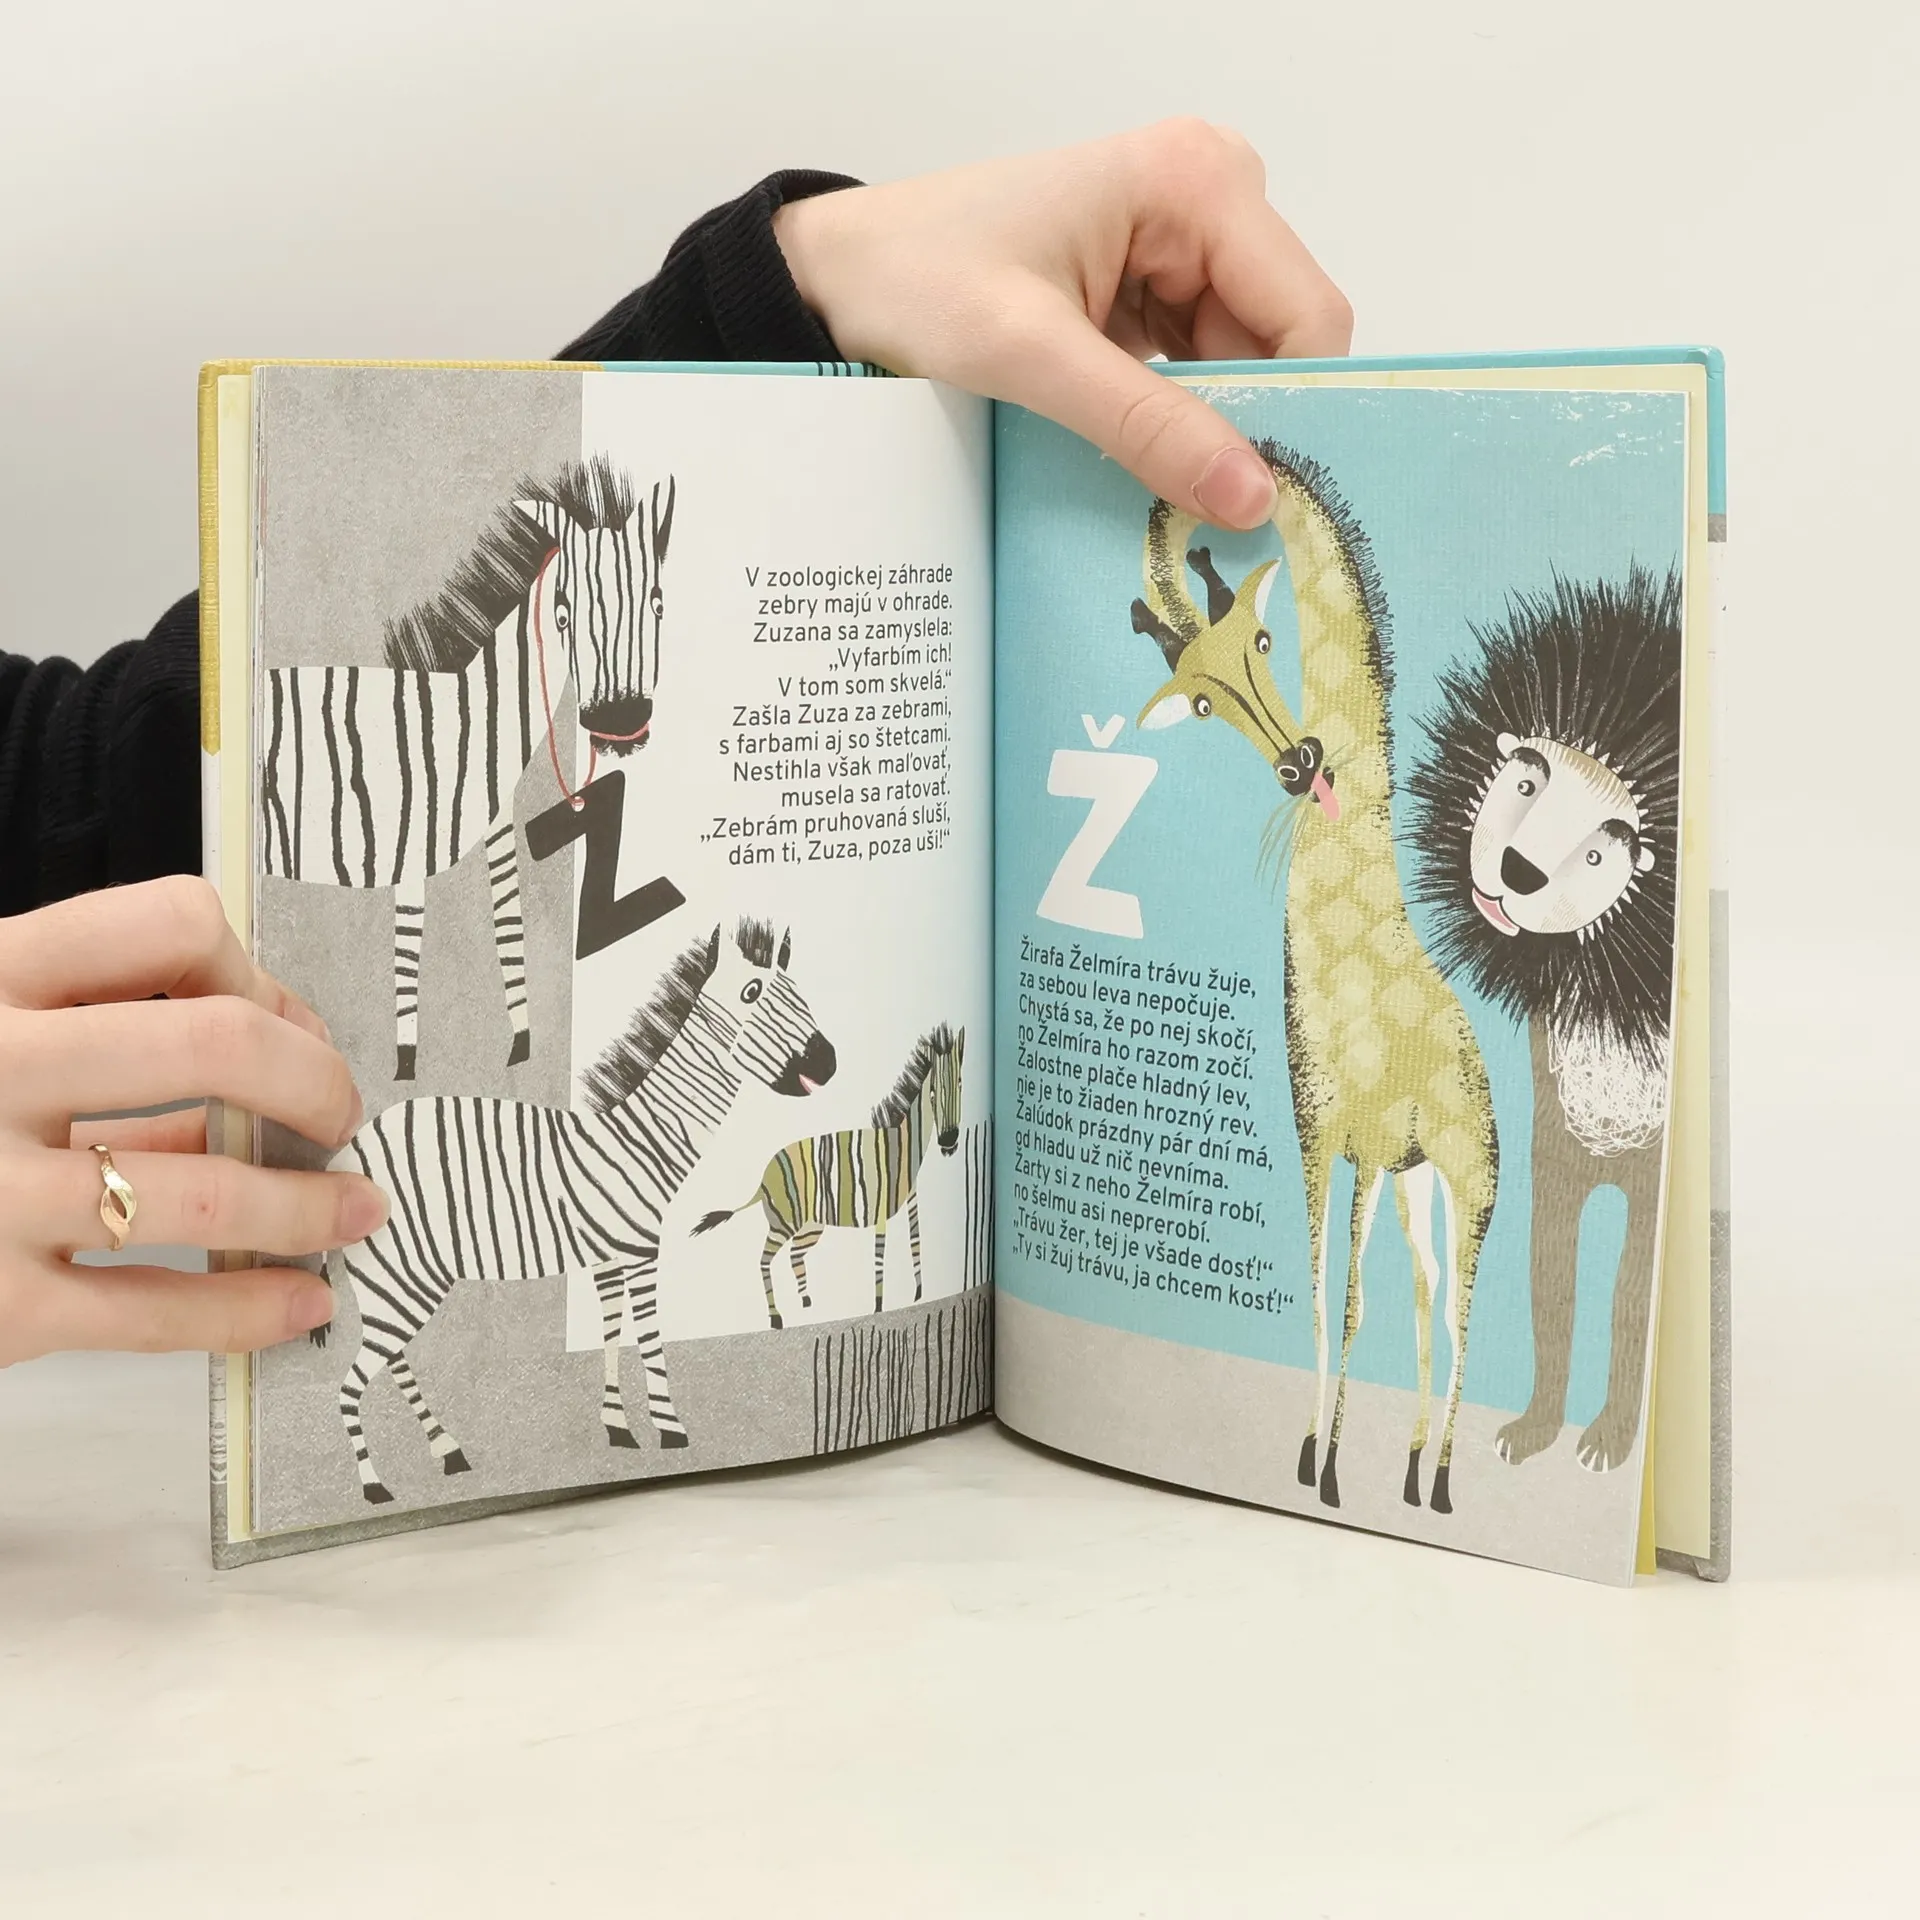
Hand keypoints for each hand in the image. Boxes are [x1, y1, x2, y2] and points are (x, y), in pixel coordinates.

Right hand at [0, 877, 384, 1365]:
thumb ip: (81, 1018)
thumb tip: (267, 1037)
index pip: (169, 923)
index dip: (255, 968)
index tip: (282, 1020)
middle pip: (218, 1046)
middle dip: (317, 1082)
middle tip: (340, 1116)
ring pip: (204, 1194)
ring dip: (310, 1207)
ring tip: (356, 1212)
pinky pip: (153, 1312)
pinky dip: (250, 1310)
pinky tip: (301, 1303)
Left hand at [775, 120, 1353, 530]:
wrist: (838, 276)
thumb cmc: (916, 279)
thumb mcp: (1031, 357)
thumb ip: (1147, 425)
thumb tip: (1251, 498)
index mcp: (1196, 181)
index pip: (1307, 316)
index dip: (1299, 410)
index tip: (1266, 502)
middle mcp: (1206, 199)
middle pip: (1279, 344)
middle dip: (1250, 428)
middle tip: (1211, 518)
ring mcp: (1179, 246)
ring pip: (1242, 369)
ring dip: (1209, 435)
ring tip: (1165, 495)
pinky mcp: (1149, 290)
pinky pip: (1196, 373)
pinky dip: (1177, 425)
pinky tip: (1145, 466)